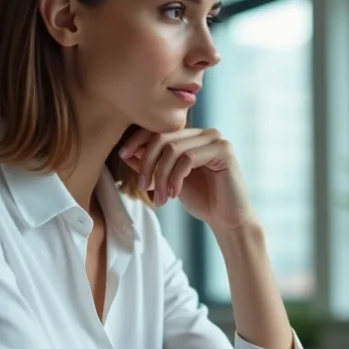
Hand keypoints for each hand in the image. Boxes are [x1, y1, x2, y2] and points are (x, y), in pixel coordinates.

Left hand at [118, 128, 256, 231]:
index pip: (159, 129)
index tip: (122, 155)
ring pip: (174, 149)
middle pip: (163, 137)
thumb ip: (152, 164)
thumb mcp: (169, 180)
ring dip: (162, 176)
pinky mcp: (224, 150)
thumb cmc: (201, 199)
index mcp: (191, 136)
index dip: (138, 140)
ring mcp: (215, 139)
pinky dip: (176, 178)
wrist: (226, 219)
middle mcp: (204, 132)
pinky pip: (188, 158)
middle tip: (143, 187)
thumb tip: (127, 151)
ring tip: (161, 198)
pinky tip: (175, 194)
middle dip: (148, 163)